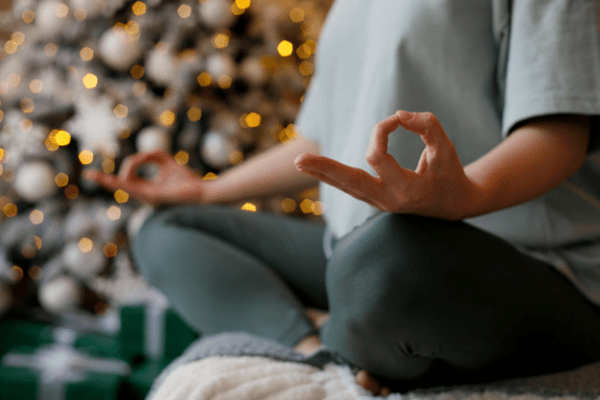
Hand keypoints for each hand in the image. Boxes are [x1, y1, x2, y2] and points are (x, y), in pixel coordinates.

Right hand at [85, 150, 204, 205]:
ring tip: (95, 175)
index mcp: (146, 189)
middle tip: (88, 174)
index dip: (113, 178)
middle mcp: (144, 196)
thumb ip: (148, 155)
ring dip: (110, 181)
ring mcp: (147, 198)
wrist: (203, 192)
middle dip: (105, 181)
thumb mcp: (164, 160)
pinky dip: (122, 182)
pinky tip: (112, 179)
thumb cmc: (186, 178)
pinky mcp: (153, 197)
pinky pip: (134, 188)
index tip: (94, 174)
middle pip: (121, 185)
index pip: (126, 182)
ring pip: (124, 187)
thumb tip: (134, 159)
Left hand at [294, 111, 477, 219]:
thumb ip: (427, 126)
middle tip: (298, 160)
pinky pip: (349, 187)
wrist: (452, 204)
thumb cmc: (449, 173)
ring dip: (322, 173)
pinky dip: (332, 177)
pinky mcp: (374, 200)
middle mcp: (388, 201)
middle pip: (350, 183)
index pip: (377, 156)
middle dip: (325, 169)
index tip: (397, 120)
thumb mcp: (446, 148)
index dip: (381, 131)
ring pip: (345, 187)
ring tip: (298, 162)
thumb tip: (397, 115)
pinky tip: (314, 169)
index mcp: (406, 190)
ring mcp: (379, 204)